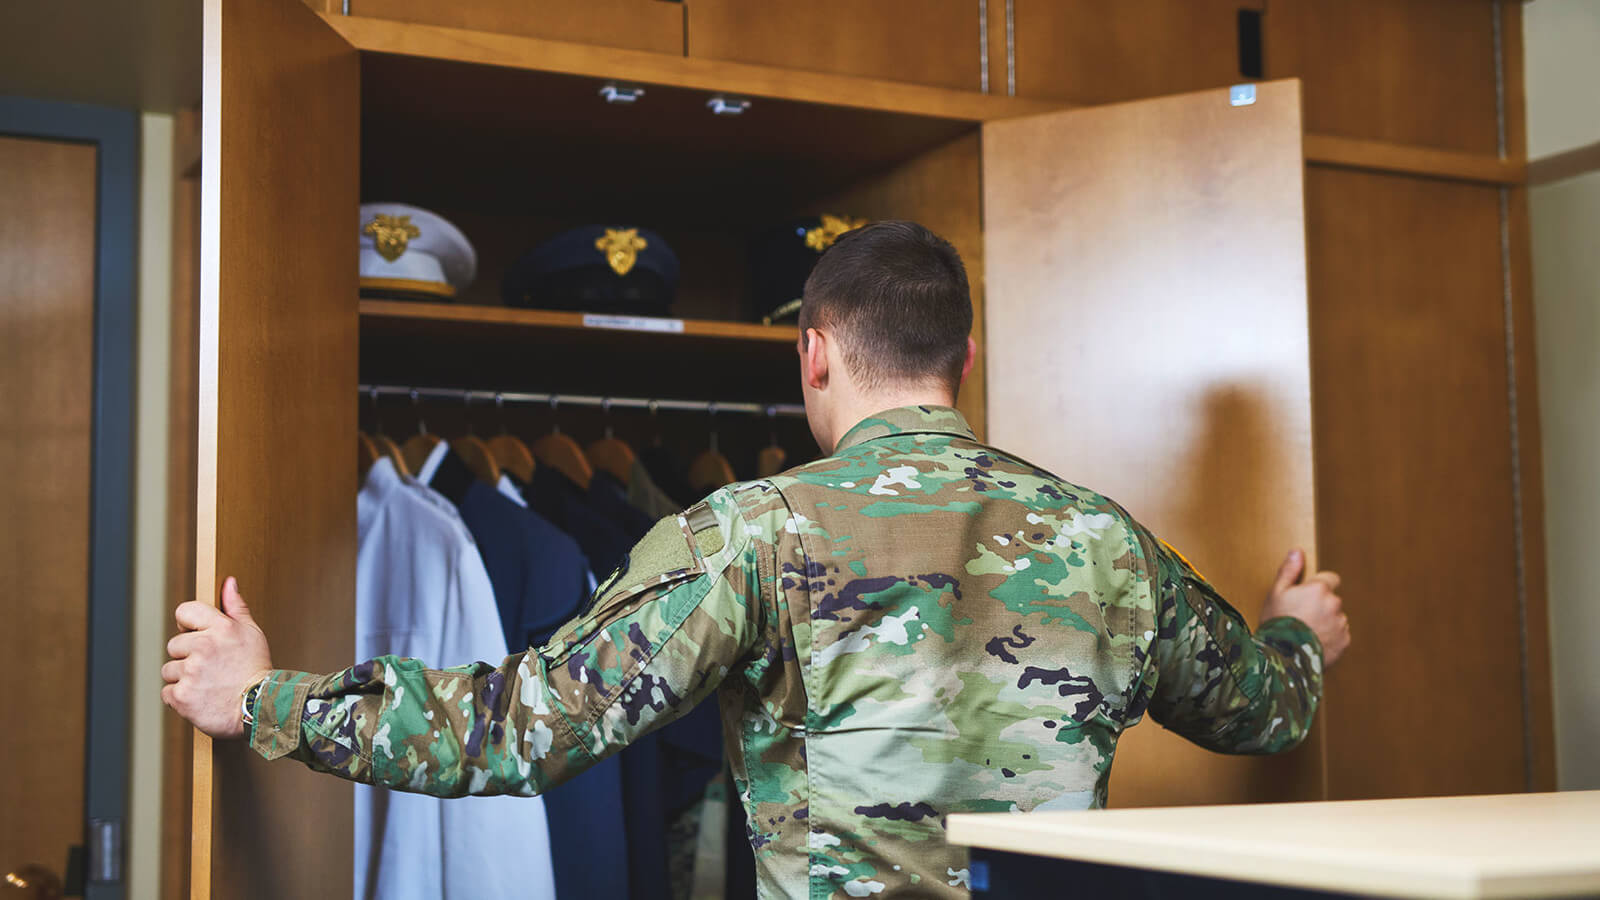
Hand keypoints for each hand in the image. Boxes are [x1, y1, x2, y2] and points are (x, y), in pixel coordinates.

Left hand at [162, 577, 273, 738]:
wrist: (263, 708)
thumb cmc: (257, 670)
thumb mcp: (252, 633)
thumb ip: (236, 607)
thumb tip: (229, 583)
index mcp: (221, 628)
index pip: (184, 612)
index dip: (188, 626)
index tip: (197, 637)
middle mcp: (204, 647)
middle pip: (174, 645)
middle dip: (187, 656)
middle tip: (209, 668)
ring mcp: (191, 672)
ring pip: (169, 670)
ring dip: (183, 678)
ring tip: (207, 684)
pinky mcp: (182, 696)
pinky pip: (167, 692)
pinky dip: (180, 698)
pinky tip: (200, 697)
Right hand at [1260, 549, 1349, 666]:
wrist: (1284, 658)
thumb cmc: (1276, 623)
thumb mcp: (1276, 593)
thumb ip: (1289, 571)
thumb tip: (1297, 552)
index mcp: (1319, 589)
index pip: (1330, 578)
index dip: (1318, 586)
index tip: (1306, 595)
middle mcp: (1334, 604)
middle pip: (1331, 599)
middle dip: (1320, 605)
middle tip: (1300, 617)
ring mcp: (1341, 624)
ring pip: (1335, 617)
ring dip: (1325, 621)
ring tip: (1304, 632)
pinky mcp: (1344, 642)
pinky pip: (1339, 634)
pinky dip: (1329, 637)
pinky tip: (1312, 642)